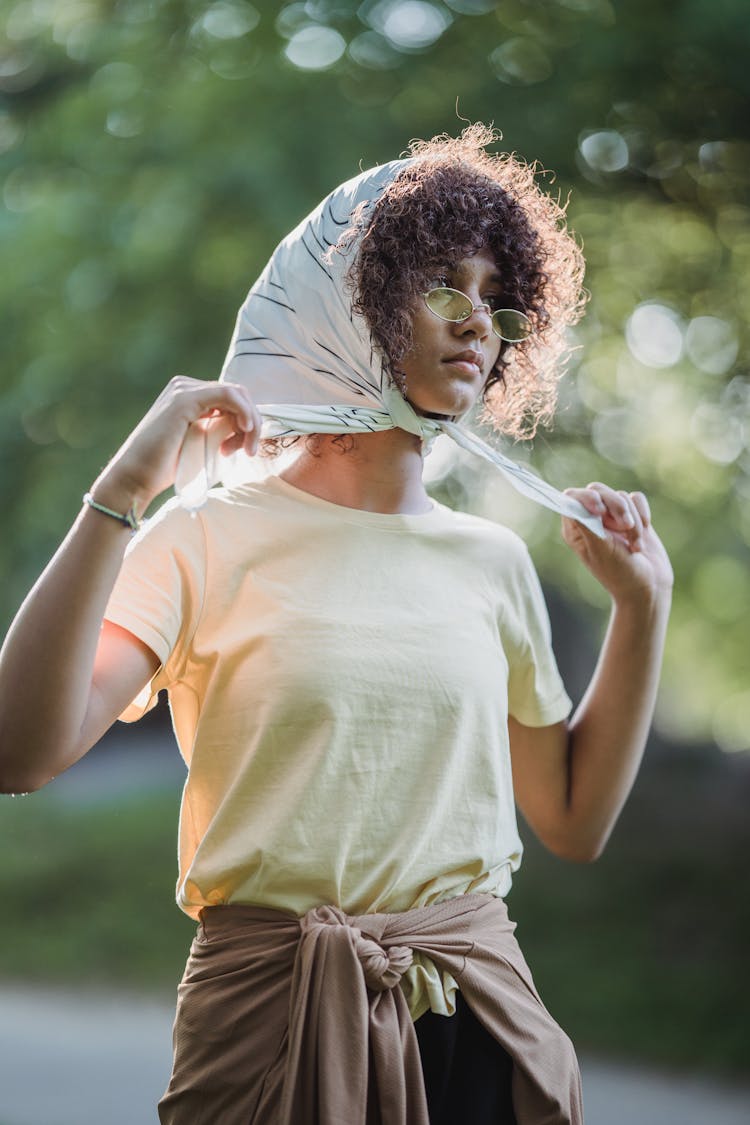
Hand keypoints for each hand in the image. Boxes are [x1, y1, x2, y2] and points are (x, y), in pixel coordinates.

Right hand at [91, 377, 260, 512]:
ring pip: (236, 394)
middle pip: (237, 394)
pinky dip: (244, 412)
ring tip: (246, 449)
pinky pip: (228, 395)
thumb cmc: (165, 469)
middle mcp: (184, 388)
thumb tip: (247, 429)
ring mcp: (183, 390)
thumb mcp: (199, 444)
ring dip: (251, 422)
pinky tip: (245, 431)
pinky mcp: (184, 400)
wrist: (134, 478)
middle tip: (249, 451)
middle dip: (252, 422)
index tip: (242, 450)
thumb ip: (217, 430)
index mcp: (188, 397)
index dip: (247, 422)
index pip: (232, 399)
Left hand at [562, 483, 673, 604]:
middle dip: (616, 507)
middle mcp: (592, 519)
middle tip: (625, 527)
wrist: (649, 586)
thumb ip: (586, 524)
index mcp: (576, 528)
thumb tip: (572, 500)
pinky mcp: (633, 515)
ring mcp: (613, 516)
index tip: (599, 509)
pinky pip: (637, 499)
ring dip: (633, 520)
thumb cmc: (620, 573)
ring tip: (635, 545)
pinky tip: (643, 535)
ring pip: (620, 495)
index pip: (572, 497)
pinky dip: (643, 515)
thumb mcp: (600, 549)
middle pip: (598, 490)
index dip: (586, 498)